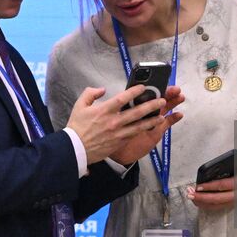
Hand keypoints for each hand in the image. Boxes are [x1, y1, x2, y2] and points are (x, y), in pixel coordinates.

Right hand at [66, 85, 182, 164]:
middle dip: (151, 105)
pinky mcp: (119, 143)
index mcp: (104, 110)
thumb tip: (102, 89)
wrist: (75, 149)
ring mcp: (118, 133)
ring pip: (139, 126)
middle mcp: (114, 121)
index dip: (134, 91)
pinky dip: (143, 131)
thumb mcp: (79, 105)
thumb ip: (90, 93)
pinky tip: (150, 128)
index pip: (123, 98)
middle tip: (161, 100)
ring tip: (162, 116)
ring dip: (152, 120)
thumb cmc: (77, 127)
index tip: (143, 87)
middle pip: (136, 112)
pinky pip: (134, 135)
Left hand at [187, 152, 236, 211]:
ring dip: (202, 203)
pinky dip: (206, 206)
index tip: (198, 186)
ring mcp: (233, 202)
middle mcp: (236, 195)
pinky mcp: (231, 206)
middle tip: (190, 194)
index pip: (222, 186)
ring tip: (191, 198)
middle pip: (217, 199)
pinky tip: (197, 202)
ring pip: (215, 206)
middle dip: (202, 197)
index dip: (210, 187)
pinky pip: (217, 208)